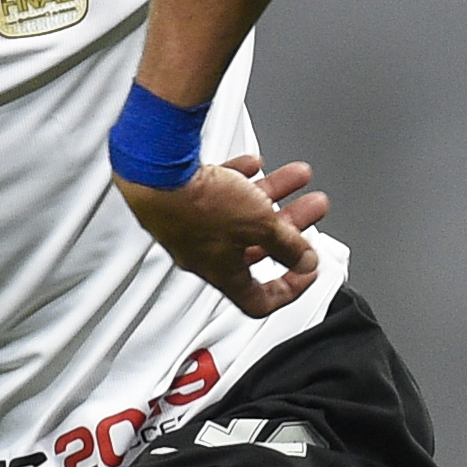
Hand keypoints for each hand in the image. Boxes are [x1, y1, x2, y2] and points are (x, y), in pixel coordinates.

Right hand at [117, 155, 330, 316]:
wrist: (155, 169)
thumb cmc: (196, 204)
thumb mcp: (260, 225)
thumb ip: (289, 245)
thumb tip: (305, 260)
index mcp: (222, 272)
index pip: (258, 301)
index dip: (289, 289)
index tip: (306, 271)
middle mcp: (204, 253)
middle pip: (256, 247)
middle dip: (289, 228)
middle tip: (311, 211)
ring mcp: (192, 225)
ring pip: (240, 214)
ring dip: (273, 196)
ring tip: (297, 176)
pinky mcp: (182, 197)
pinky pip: (217, 190)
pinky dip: (239, 180)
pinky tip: (253, 165)